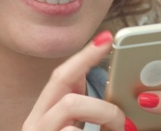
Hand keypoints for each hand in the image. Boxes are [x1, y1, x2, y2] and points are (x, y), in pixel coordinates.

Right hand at [22, 31, 136, 130]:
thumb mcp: (79, 129)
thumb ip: (89, 111)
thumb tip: (118, 97)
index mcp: (46, 112)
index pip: (63, 75)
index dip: (85, 55)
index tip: (107, 37)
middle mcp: (36, 122)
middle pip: (65, 87)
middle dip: (101, 102)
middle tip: (124, 121)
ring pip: (71, 105)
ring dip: (104, 120)